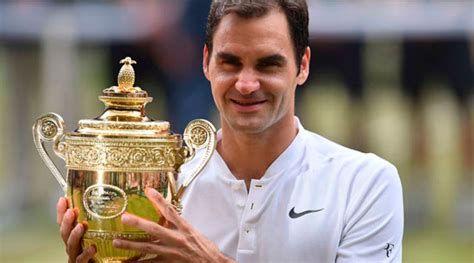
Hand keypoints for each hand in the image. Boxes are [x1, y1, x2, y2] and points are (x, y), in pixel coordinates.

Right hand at [56, 197, 95, 262]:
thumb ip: (96, 221)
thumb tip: (105, 202)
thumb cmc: (96, 250)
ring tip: (80, 226)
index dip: (61, 212)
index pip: (63, 223)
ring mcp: (75, 256)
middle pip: (65, 233)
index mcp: (73, 237)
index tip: (63, 199)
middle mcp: (72, 245)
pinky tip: (92, 248)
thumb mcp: (94, 233)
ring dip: (75, 235)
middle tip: (71, 211)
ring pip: (71, 245)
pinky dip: (86, 254)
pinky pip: (82, 260)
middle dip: (66, 222)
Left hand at [112, 188, 233, 262]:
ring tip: (117, 242)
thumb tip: (168, 216)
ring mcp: (172, 252)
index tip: (149, 191)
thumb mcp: (194, 232)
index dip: (159, 200)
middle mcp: (177, 239)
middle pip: (155, 229)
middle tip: (124, 217)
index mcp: (185, 228)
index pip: (170, 211)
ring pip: (148, 248)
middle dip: (139, 223)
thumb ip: (180, 225)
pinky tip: (126, 262)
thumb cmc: (205, 248)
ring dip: (131, 245)